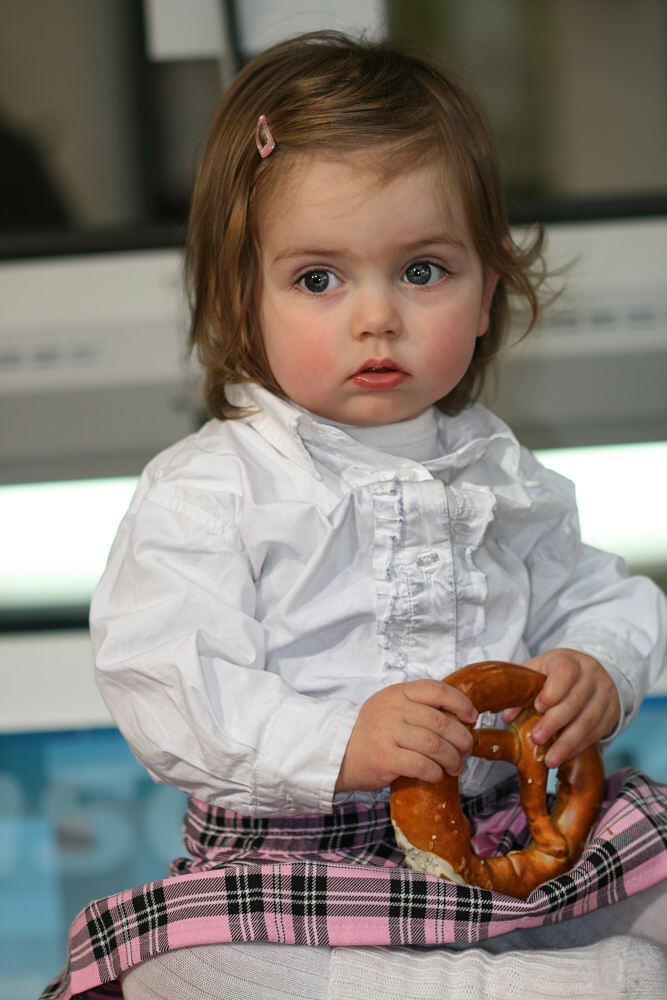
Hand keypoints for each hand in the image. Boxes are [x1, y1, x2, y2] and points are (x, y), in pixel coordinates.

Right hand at [335, 679, 477, 793]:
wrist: (340, 753)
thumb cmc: (373, 732)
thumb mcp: (391, 708)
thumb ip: (418, 707)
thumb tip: (459, 719)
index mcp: (398, 693)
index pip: (436, 689)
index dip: (460, 702)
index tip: (472, 717)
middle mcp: (394, 709)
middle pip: (441, 722)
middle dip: (461, 738)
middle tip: (466, 749)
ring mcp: (388, 733)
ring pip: (434, 745)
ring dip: (452, 758)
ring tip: (456, 766)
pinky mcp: (385, 758)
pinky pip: (421, 764)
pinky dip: (435, 772)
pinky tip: (437, 775)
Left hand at [502, 648, 619, 767]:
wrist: (589, 671)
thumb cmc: (555, 673)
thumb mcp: (537, 672)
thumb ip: (522, 690)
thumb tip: (507, 717)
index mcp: (569, 660)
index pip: (565, 672)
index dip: (552, 691)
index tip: (538, 706)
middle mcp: (591, 674)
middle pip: (576, 700)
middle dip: (555, 722)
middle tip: (537, 738)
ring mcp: (605, 693)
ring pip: (589, 720)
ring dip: (568, 742)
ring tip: (550, 759)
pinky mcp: (612, 712)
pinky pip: (597, 732)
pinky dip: (579, 746)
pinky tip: (565, 755)